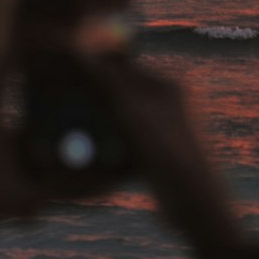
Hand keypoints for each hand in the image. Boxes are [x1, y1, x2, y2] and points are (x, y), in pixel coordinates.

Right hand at [75, 53, 245, 258]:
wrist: (195, 206)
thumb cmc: (169, 153)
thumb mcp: (133, 113)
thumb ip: (108, 82)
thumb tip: (82, 52)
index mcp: (168, 86)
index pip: (123, 67)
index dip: (95, 66)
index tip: (66, 68)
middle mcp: (166, 104)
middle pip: (120, 92)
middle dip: (94, 94)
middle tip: (62, 96)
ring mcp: (161, 130)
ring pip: (120, 118)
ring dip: (98, 120)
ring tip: (69, 122)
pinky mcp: (154, 155)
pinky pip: (124, 141)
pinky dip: (107, 143)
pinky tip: (87, 149)